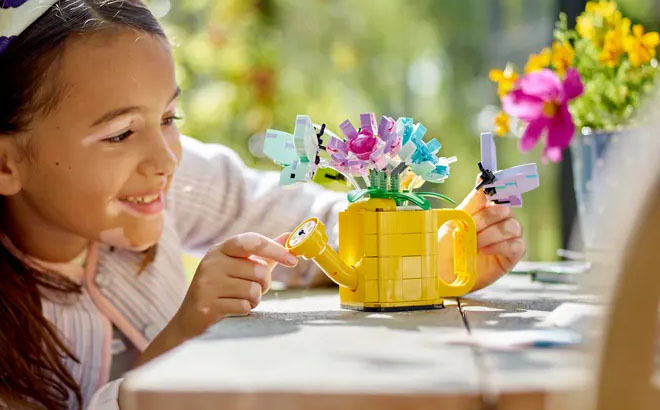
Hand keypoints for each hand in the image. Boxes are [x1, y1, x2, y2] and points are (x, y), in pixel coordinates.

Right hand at [136, 232, 297, 366]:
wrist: (190, 319)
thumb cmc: (222, 288)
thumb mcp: (240, 266)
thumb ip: (265, 253)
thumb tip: (290, 236)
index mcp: (221, 249)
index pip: (252, 241)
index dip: (275, 249)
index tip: (293, 260)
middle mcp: (212, 262)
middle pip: (259, 270)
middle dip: (263, 284)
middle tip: (253, 288)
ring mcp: (207, 283)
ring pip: (253, 290)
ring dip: (254, 299)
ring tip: (239, 299)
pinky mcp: (208, 304)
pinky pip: (244, 306)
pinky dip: (244, 310)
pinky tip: (232, 309)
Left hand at [438, 178, 525, 290]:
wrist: (442, 273)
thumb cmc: (445, 248)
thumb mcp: (455, 221)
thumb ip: (472, 202)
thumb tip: (482, 178)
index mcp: (484, 211)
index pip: (497, 193)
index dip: (498, 186)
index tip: (490, 183)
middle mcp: (498, 223)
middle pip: (505, 210)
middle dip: (487, 218)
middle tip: (470, 228)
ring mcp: (506, 240)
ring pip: (513, 226)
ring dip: (492, 233)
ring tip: (475, 243)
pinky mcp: (510, 257)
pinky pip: (517, 245)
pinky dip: (500, 246)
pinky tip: (485, 250)